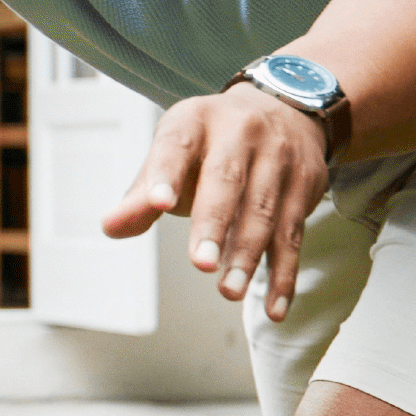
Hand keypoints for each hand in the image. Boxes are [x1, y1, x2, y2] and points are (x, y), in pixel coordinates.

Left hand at [98, 84, 329, 321]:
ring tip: (228, 291)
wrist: (283, 108)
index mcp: (195, 121)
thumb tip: (110, 227)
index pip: (176, 146)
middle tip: (201, 264)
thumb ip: (142, 194)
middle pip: (226, 180)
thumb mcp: (173, 154)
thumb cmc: (211, 144)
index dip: (166, 175)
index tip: (157, 204)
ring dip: (247, 256)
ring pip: (264, 211)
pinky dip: (284, 274)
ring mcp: (278, 157)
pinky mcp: (305, 184)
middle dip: (213, 224)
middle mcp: (240, 132)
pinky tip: (273, 307)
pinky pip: (293, 234)